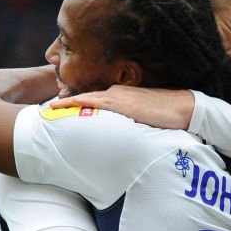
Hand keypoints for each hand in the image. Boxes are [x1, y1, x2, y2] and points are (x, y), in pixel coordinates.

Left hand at [49, 86, 194, 129]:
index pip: (92, 100)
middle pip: (85, 98)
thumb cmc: (167, 116)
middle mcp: (115, 92)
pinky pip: (93, 102)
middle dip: (65, 103)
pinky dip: (76, 103)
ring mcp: (117, 95)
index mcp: (120, 95)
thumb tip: (118, 137)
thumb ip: (128, 123)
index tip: (58, 110)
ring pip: (85, 98)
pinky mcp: (121, 102)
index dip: (74, 104)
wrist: (184, 108)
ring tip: (48, 109)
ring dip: (66, 103)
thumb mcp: (143, 119)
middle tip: (46, 110)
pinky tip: (63, 106)